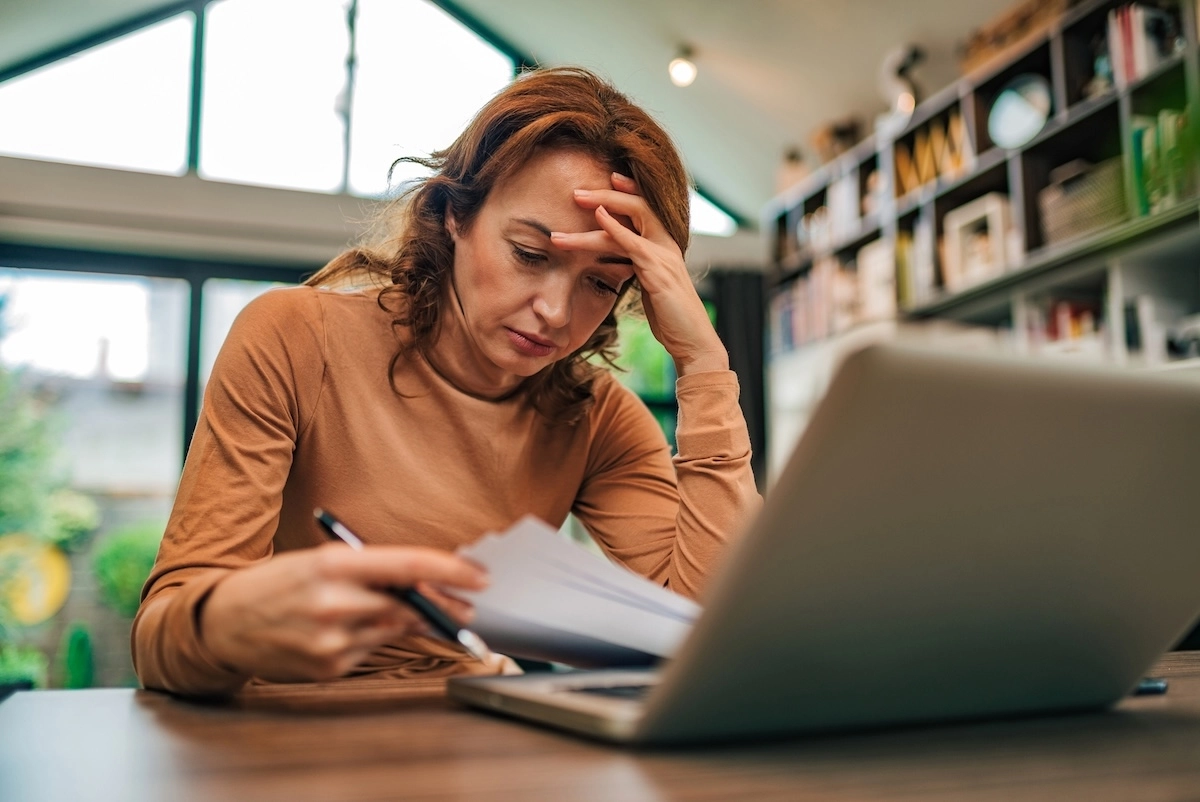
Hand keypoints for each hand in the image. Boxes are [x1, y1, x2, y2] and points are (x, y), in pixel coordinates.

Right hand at [200, 543, 487, 682]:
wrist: (223, 622)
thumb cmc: (278, 583)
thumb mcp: (320, 560)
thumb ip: (370, 569)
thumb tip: (425, 578)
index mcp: (333, 565)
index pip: (407, 565)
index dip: (450, 571)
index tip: (479, 576)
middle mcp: (333, 603)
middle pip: (408, 606)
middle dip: (440, 606)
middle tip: (465, 606)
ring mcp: (331, 641)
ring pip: (393, 631)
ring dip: (407, 622)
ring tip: (410, 613)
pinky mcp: (328, 668)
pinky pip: (370, 651)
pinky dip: (373, 639)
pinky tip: (355, 630)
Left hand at [551, 172, 728, 375]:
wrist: (692, 341)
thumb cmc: (670, 319)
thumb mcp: (651, 287)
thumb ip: (638, 269)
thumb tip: (619, 262)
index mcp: (665, 248)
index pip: (647, 209)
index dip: (627, 192)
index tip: (606, 179)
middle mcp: (667, 245)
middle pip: (639, 205)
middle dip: (607, 194)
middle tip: (577, 192)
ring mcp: (664, 256)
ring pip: (632, 219)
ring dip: (600, 207)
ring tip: (574, 201)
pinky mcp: (658, 272)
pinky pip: (634, 243)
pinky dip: (615, 227)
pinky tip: (599, 218)